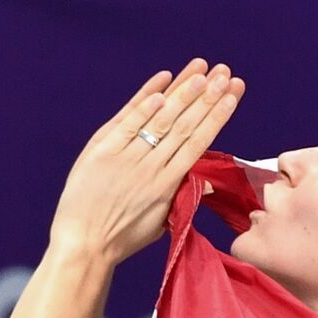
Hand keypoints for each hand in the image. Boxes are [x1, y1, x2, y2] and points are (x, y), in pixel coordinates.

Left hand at [49, 59, 245, 264]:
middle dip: (208, 97)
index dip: (218, 117)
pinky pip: (127, 123)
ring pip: (160, 120)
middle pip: (185, 125)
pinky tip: (163, 84)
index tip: (233, 95)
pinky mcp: (101, 152)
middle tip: (225, 73)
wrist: (84, 246)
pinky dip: (144, 102)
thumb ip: (183, 197)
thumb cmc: (122, 238)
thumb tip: (210, 182)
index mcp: (168, 185)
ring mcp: (126, 158)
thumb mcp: (160, 223)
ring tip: (202, 71)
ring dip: (182, 93)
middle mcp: (151, 169)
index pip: (199, 143)